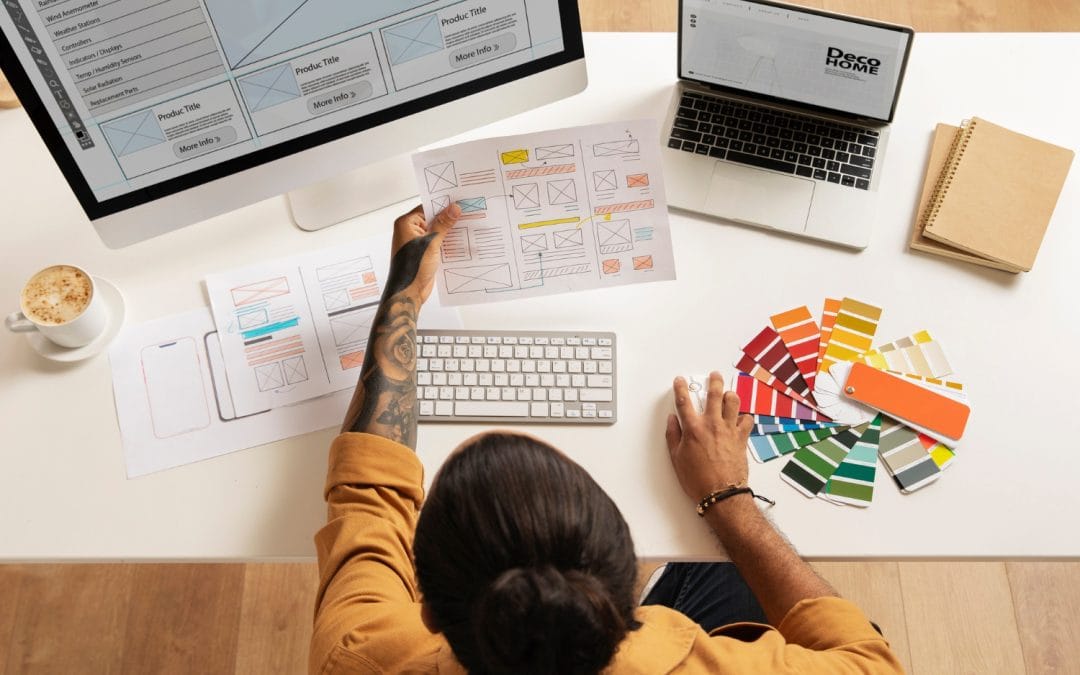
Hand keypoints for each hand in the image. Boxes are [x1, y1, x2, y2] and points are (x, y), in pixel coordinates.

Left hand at [389, 203, 460, 302]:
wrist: (408, 292)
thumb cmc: (412, 268)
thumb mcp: (430, 243)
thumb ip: (443, 225)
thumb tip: (453, 209)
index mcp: (406, 224)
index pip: (427, 207)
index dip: (443, 204)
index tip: (458, 201)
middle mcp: (410, 231)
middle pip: (433, 219)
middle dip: (449, 218)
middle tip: (467, 212)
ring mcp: (418, 242)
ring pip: (437, 231)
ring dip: (450, 231)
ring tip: (468, 224)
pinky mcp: (425, 252)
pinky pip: (438, 242)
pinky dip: (448, 241)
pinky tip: (462, 240)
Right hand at [666, 372, 753, 502]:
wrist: (721, 493)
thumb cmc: (697, 479)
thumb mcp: (676, 458)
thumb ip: (673, 436)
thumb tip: (672, 420)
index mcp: (693, 429)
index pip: (684, 401)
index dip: (681, 388)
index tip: (680, 381)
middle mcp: (712, 424)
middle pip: (714, 394)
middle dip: (714, 381)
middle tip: (714, 376)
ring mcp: (729, 430)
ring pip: (733, 402)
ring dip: (731, 395)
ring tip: (729, 394)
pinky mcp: (741, 438)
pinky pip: (747, 420)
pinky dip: (744, 417)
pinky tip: (740, 418)